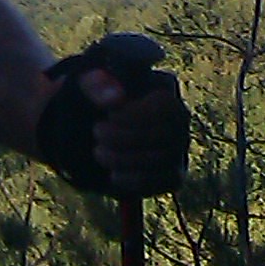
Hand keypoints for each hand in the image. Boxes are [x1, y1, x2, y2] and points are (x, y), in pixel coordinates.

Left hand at [36, 35, 188, 197]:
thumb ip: (97, 84)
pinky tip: (114, 174)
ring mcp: (179, 147)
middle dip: (124, 137)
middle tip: (97, 132)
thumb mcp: (85, 86)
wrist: (87, 131)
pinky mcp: (173, 173)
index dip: (138, 114)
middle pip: (164, 134)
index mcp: (164, 89)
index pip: (166, 104)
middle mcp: (179, 119)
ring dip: (126, 159)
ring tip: (98, 152)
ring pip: (166, 159)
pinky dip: (140, 181)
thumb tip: (116, 99)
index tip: (110, 116)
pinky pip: (169, 180)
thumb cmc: (91, 101)